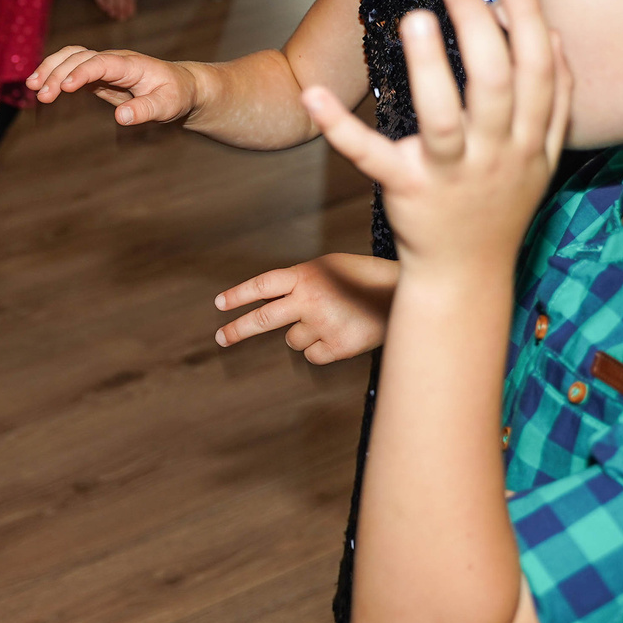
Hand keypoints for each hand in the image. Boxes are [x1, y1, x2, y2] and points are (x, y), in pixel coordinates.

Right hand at [26, 44, 193, 125]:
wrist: (180, 85)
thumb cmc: (175, 94)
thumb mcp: (167, 105)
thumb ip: (145, 110)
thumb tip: (120, 117)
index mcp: (130, 64)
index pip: (101, 62)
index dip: (82, 72)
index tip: (65, 87)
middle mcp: (114, 60)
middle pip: (80, 56)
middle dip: (58, 72)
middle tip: (42, 96)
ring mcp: (104, 65)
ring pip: (72, 56)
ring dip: (51, 68)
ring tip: (32, 86)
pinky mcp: (98, 74)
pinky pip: (72, 67)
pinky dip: (54, 72)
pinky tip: (39, 85)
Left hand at [213, 252, 397, 361]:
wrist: (404, 294)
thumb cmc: (362, 278)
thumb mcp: (328, 268)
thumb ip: (299, 281)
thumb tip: (269, 299)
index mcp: (305, 276)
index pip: (262, 286)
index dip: (238, 295)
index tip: (219, 304)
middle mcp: (309, 300)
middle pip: (263, 319)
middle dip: (237, 330)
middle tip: (220, 338)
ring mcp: (322, 325)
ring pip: (292, 340)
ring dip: (305, 334)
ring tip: (333, 319)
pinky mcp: (338, 347)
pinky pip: (313, 355)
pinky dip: (322, 349)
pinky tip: (341, 333)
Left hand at [302, 0, 568, 276]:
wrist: (466, 276)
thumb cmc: (499, 204)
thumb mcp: (541, 159)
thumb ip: (554, 104)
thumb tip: (552, 37)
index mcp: (531, 142)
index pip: (539, 75)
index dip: (531, 24)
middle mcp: (496, 155)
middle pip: (498, 86)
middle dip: (481, 31)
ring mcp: (450, 174)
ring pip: (443, 116)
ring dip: (429, 66)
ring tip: (415, 18)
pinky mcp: (405, 190)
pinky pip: (371, 155)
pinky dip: (341, 126)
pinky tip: (316, 93)